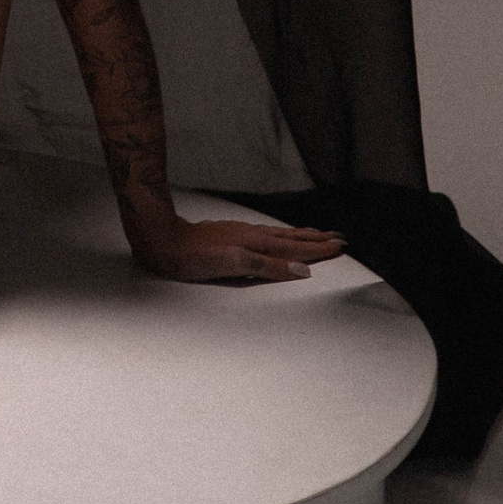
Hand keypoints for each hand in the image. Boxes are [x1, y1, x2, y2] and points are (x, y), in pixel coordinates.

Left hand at [127, 210, 347, 285]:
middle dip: (316, 239)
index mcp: (255, 244)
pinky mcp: (230, 236)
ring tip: (316, 235)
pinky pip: (264, 236)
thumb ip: (265, 267)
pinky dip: (280, 237)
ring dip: (300, 236)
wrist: (161, 239)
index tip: (341, 246)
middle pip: (291, 238)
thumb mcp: (231, 264)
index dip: (318, 249)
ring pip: (278, 235)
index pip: (295, 248)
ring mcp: (240, 234)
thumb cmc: (192, 257)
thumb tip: (300, 269)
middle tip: (339, 238)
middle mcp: (251, 236)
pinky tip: (276, 239)